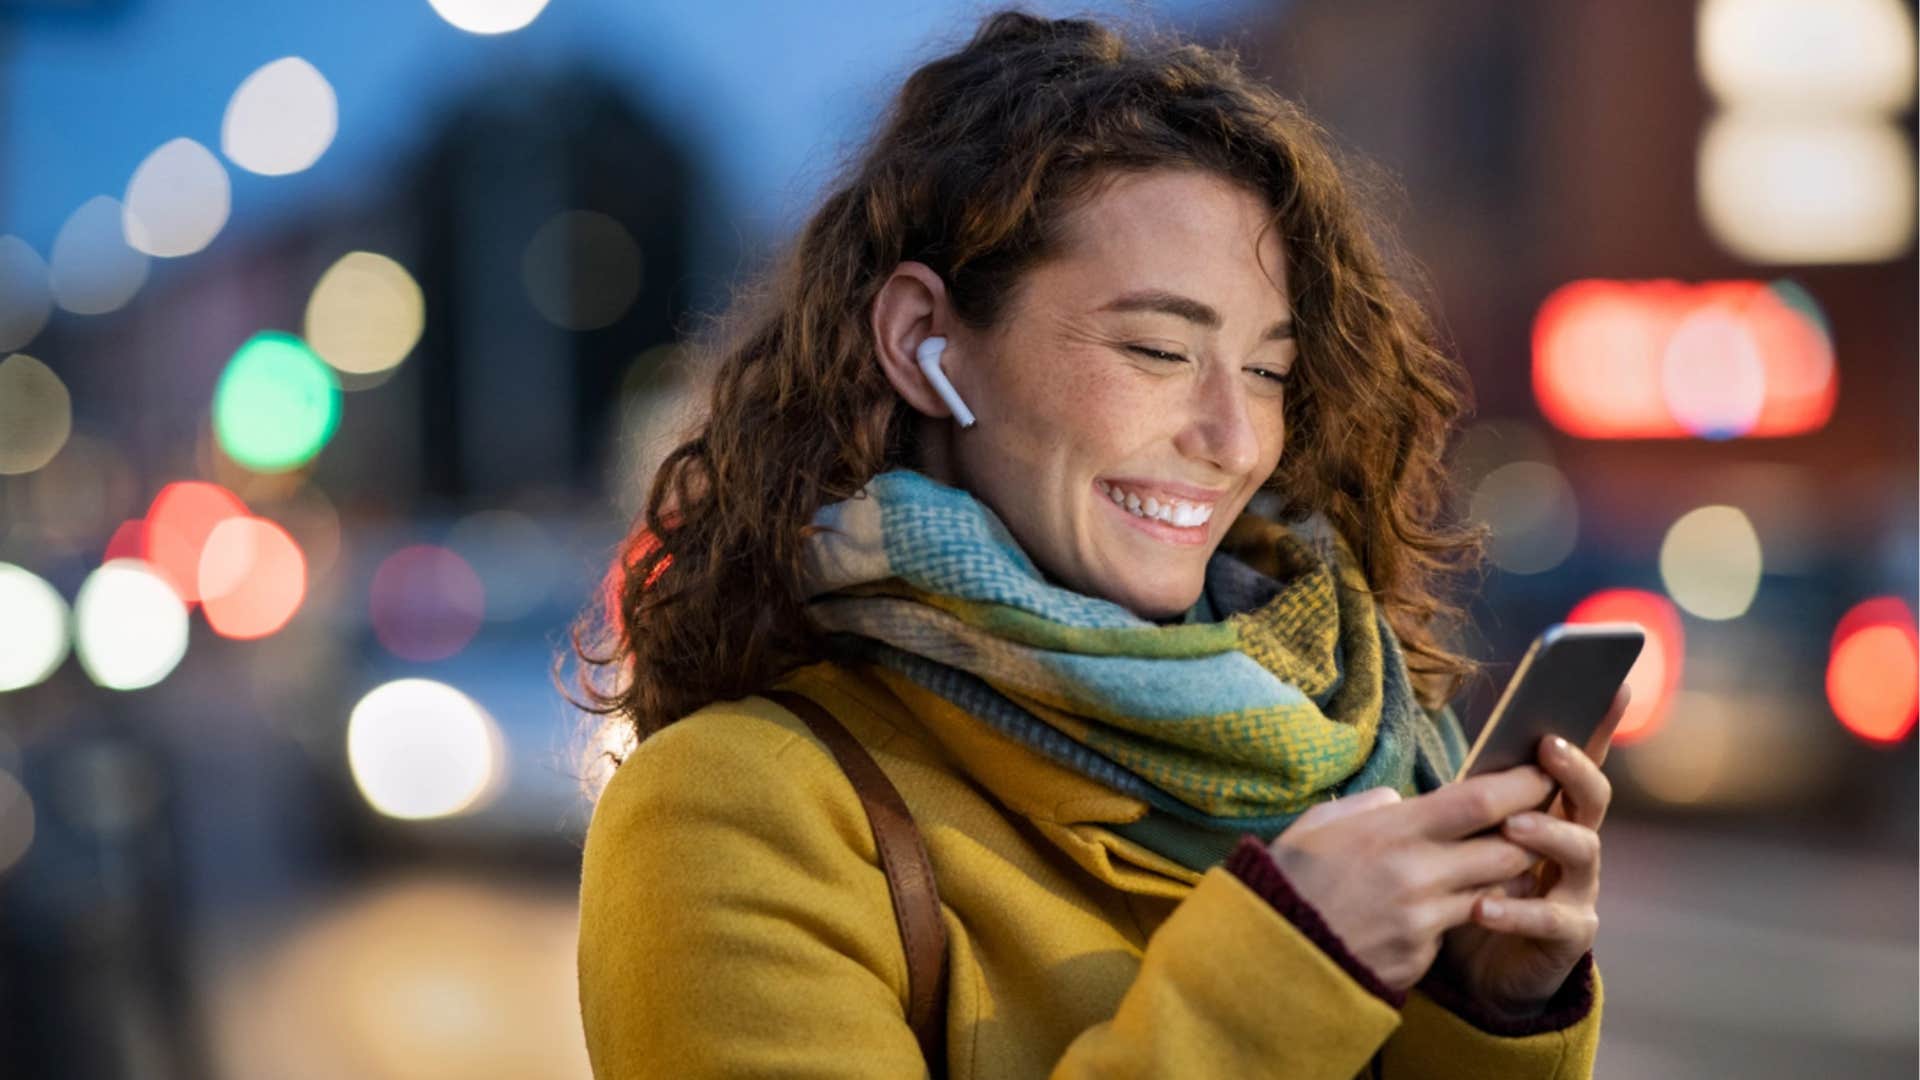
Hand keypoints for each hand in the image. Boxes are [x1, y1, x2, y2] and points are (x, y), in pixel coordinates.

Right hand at [1266, 764, 1557, 990]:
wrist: (1265, 957)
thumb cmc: (1288, 882)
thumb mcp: (1319, 827)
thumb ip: (1368, 808)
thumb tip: (1401, 803)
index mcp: (1392, 832)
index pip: (1480, 801)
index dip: (1522, 784)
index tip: (1543, 772)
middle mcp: (1416, 875)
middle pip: (1508, 849)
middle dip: (1530, 836)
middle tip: (1539, 822)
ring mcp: (1422, 921)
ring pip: (1494, 893)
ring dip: (1503, 878)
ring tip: (1498, 863)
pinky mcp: (1420, 957)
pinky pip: (1456, 929)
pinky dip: (1458, 915)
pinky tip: (1440, 908)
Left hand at [1434, 684, 1628, 1015]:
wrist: (1478, 967)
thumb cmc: (1473, 883)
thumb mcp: (1468, 835)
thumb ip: (1473, 800)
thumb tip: (1457, 763)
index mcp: (1552, 810)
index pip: (1577, 760)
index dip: (1598, 723)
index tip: (1613, 683)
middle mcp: (1575, 842)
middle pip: (1591, 796)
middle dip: (1575, 769)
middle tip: (1549, 748)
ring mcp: (1578, 888)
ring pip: (1582, 850)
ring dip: (1549, 833)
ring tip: (1514, 827)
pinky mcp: (1569, 935)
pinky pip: (1552, 918)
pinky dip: (1518, 911)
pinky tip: (1483, 906)